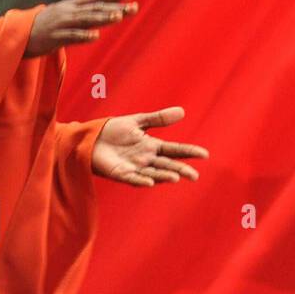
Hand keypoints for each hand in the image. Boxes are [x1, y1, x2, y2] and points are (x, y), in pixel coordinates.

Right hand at [25, 0, 136, 57]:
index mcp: (72, 5)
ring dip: (102, 18)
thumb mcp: (62, 9)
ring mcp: (61, 24)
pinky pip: (71, 36)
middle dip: (115, 8)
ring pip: (85, 20)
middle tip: (134, 7)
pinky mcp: (54, 37)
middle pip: (95, 8)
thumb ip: (79, 1)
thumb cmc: (44, 23)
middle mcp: (68, 11)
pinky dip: (83, 35)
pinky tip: (96, 36)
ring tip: (119, 17)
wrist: (20, 34)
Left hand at [91, 106, 208, 186]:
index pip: (174, 150)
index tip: (204, 154)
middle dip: (181, 170)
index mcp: (152, 146)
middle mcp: (146, 159)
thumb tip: (182, 111)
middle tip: (194, 175)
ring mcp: (134, 167)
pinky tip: (150, 182)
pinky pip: (132, 178)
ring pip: (153, 173)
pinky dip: (141, 180)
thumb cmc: (113, 130)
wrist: (89, 138)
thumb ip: (158, 118)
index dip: (189, 152)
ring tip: (176, 177)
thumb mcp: (136, 122)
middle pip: (167, 165)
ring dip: (164, 176)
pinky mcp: (120, 174)